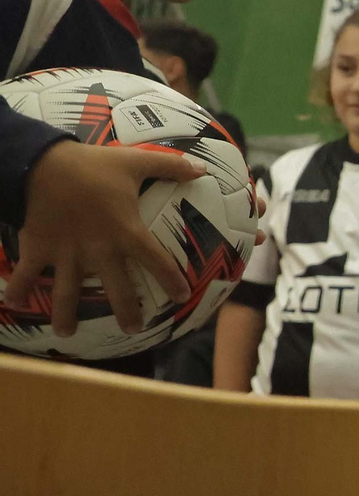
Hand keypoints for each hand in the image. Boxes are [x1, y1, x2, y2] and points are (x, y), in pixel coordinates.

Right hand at [5, 142, 201, 335]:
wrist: (41, 161)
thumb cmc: (92, 165)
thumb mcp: (135, 162)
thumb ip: (170, 167)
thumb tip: (202, 169)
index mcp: (125, 231)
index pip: (156, 261)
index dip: (171, 280)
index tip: (182, 297)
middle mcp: (97, 249)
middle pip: (116, 289)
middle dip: (125, 312)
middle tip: (133, 329)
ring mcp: (65, 253)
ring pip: (66, 292)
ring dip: (66, 315)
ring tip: (67, 334)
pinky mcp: (37, 248)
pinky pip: (25, 274)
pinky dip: (16, 290)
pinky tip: (13, 305)